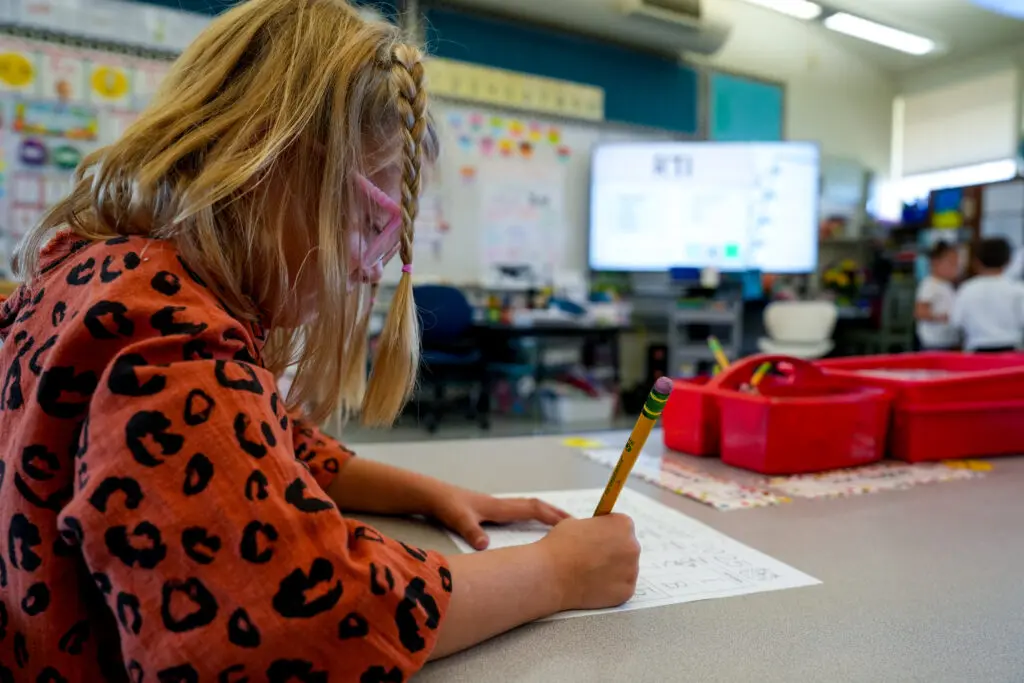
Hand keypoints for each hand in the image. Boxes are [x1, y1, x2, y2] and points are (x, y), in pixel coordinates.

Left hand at [429, 484, 569, 549]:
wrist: (433, 495)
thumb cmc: (446, 505)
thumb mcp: (458, 519)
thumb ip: (471, 531)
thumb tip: (485, 545)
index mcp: (500, 507)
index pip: (533, 509)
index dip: (553, 516)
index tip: (571, 524)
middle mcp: (502, 505)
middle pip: (537, 507)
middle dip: (557, 514)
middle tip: (577, 524)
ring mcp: (497, 508)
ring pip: (529, 509)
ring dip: (546, 515)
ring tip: (561, 526)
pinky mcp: (491, 512)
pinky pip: (519, 514)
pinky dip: (532, 518)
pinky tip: (532, 528)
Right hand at [539, 514, 640, 611]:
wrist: (552, 574)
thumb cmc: (561, 545)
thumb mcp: (578, 522)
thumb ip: (595, 526)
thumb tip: (598, 534)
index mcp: (623, 524)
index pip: (622, 526)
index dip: (608, 532)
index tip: (599, 539)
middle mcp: (633, 546)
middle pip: (627, 547)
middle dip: (613, 551)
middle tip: (593, 557)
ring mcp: (632, 570)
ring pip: (626, 568)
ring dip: (613, 569)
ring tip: (590, 572)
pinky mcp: (627, 591)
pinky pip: (622, 586)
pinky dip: (611, 587)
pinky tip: (593, 584)